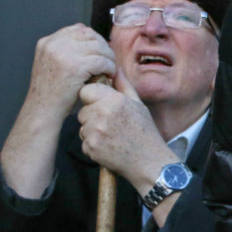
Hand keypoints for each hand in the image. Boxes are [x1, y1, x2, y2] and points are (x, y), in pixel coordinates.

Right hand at [27, 24, 115, 118]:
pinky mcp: (75, 66)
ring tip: (110, 68)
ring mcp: (63, 53)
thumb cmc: (52, 92)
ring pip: (99, 46)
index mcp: (47, 42)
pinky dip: (110, 67)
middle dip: (103, 46)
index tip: (101, 51)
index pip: (78, 29)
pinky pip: (102, 61)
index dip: (93, 38)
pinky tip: (109, 75)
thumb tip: (91, 42)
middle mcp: (54, 44)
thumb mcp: (52, 64)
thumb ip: (65, 51)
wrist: (43, 109)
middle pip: (90, 34)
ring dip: (109, 57)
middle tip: (109, 60)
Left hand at [77, 70, 177, 191]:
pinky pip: (84, 141)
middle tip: (111, 125)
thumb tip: (115, 69)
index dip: (93, 98)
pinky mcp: (91, 146)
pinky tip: (109, 147)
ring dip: (92, 131)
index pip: (87, 91)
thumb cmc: (145, 133)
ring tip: (112, 137)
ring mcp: (95, 131)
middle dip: (92, 116)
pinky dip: (93, 145)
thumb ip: (123, 86)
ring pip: (82, 126)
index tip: (103, 106)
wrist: (149, 162)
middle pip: (83, 110)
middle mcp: (103, 113)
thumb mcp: (138, 105)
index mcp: (115, 100)